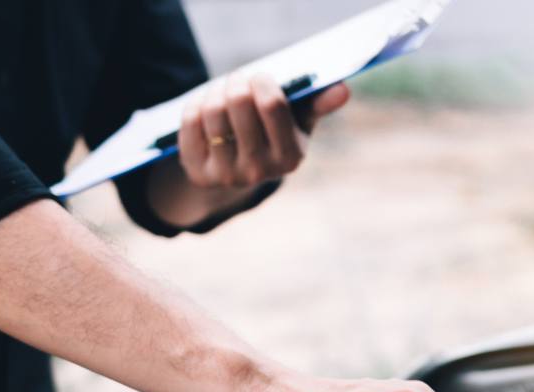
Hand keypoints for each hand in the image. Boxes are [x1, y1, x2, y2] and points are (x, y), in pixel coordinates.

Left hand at [178, 73, 349, 190]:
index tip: (261, 76)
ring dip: (216, 90)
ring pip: (213, 110)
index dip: (262, 82)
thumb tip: (343, 89)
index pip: (272, 105)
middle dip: (237, 81)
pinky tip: (205, 103)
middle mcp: (259, 170)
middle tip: (239, 78)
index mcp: (290, 157)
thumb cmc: (275, 136)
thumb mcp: (299, 124)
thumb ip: (318, 104)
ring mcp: (226, 174)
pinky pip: (190, 122)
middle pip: (239, 103)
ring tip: (222, 89)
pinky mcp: (198, 171)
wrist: (239, 172)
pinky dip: (196, 103)